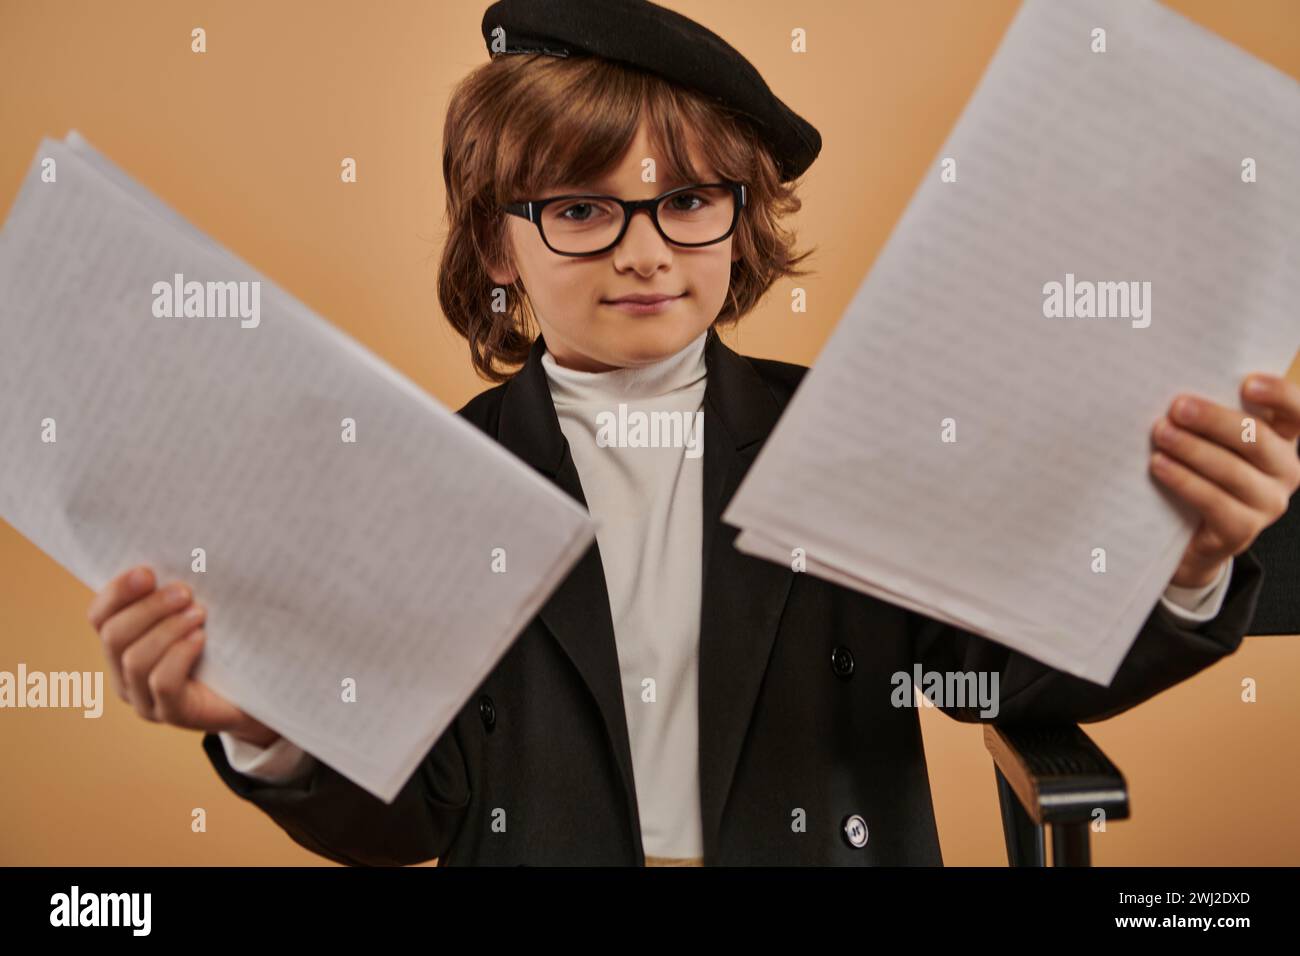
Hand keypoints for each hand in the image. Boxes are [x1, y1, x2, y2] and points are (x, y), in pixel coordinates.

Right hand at [86, 565, 279, 745]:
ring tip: (199, 613)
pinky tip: (201, 638)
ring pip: (136, 660)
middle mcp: (125, 676)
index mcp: (123, 646)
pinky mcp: (173, 714)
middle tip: (184, 591)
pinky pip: (162, 683)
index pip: (100, 616)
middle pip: (114, 636)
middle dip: (148, 608)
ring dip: (167, 629)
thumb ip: (178, 594)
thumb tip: (179, 555)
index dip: (117, 592)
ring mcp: (146, 701)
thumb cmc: (226, 644)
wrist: (260, 691)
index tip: (147, 572)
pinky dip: (179, 655)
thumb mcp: (198, 614)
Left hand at [1151, 372, 1299, 587]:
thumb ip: (1209, 416)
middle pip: (1257, 439)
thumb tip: (1180, 393)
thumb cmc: (1199, 471)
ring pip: (1233, 471)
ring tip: (1161, 434)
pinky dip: (1184, 480)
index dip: (1280, 395)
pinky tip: (1159, 465)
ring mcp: (1268, 503)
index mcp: (1283, 439)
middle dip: (1214, 420)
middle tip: (1177, 408)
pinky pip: (1213, 501)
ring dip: (1192, 449)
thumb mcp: (1211, 439)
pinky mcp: (1242, 530)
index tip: (1247, 383)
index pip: (1298, 411)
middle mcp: (1286, 470)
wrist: (1188, 535)